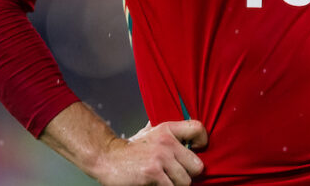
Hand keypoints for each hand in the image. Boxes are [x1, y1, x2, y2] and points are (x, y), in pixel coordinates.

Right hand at [92, 120, 208, 185]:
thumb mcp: (149, 132)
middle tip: (176, 175)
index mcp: (168, 129)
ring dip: (176, 185)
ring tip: (164, 181)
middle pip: (197, 166)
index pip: (199, 128)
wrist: (106, 157)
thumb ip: (167, 132)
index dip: (203, 142)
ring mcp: (161, 158)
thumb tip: (184, 128)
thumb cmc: (130, 149)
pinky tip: (156, 184)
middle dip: (188, 174)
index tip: (196, 151)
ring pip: (185, 182)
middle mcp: (167, 142)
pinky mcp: (153, 173)